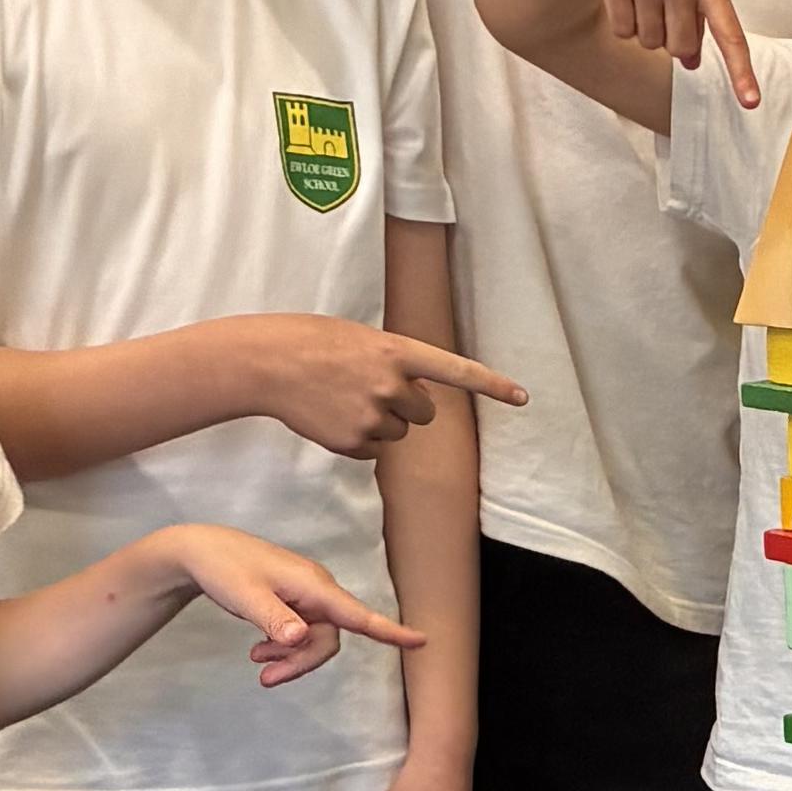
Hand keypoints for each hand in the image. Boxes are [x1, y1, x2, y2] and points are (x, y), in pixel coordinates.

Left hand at [159, 529, 421, 689]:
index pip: (358, 614)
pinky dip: (284, 647)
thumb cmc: (224, 568)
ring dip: (291, 657)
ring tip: (257, 662)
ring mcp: (306, 596)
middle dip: (302, 662)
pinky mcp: (294, 601)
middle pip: (330, 638)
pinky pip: (302, 633)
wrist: (202, 551)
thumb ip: (273, 618)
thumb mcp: (245, 596)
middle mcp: (317, 590)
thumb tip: (300, 638)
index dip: (390, 631)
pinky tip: (260, 650)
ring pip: (316, 639)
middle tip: (265, 679)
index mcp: (313, 586)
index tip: (422, 641)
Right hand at [253, 315, 525, 455]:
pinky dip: (355, 439)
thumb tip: (412, 399)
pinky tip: (331, 416)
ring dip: (378, 421)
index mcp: (397, 351)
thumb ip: (394, 363)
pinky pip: (371, 450)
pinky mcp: (353, 441)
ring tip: (342, 399)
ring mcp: (373, 415)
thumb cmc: (312, 342)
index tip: (523, 397)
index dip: (492, 384)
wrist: (268, 363)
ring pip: (397, 432)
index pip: (456, 370)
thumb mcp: (362, 340)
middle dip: (406, 405)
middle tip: (370, 389)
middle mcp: (392, 385)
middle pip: (424, 412)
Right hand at [593, 0, 755, 105]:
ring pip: (648, 42)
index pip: (730, 33)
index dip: (740, 71)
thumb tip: (691, 62)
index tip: (751, 102)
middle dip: (674, 41)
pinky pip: (622, 30)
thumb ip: (702, 14)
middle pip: (679, 49)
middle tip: (669, 11)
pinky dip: (624, 22)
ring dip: (648, 29)